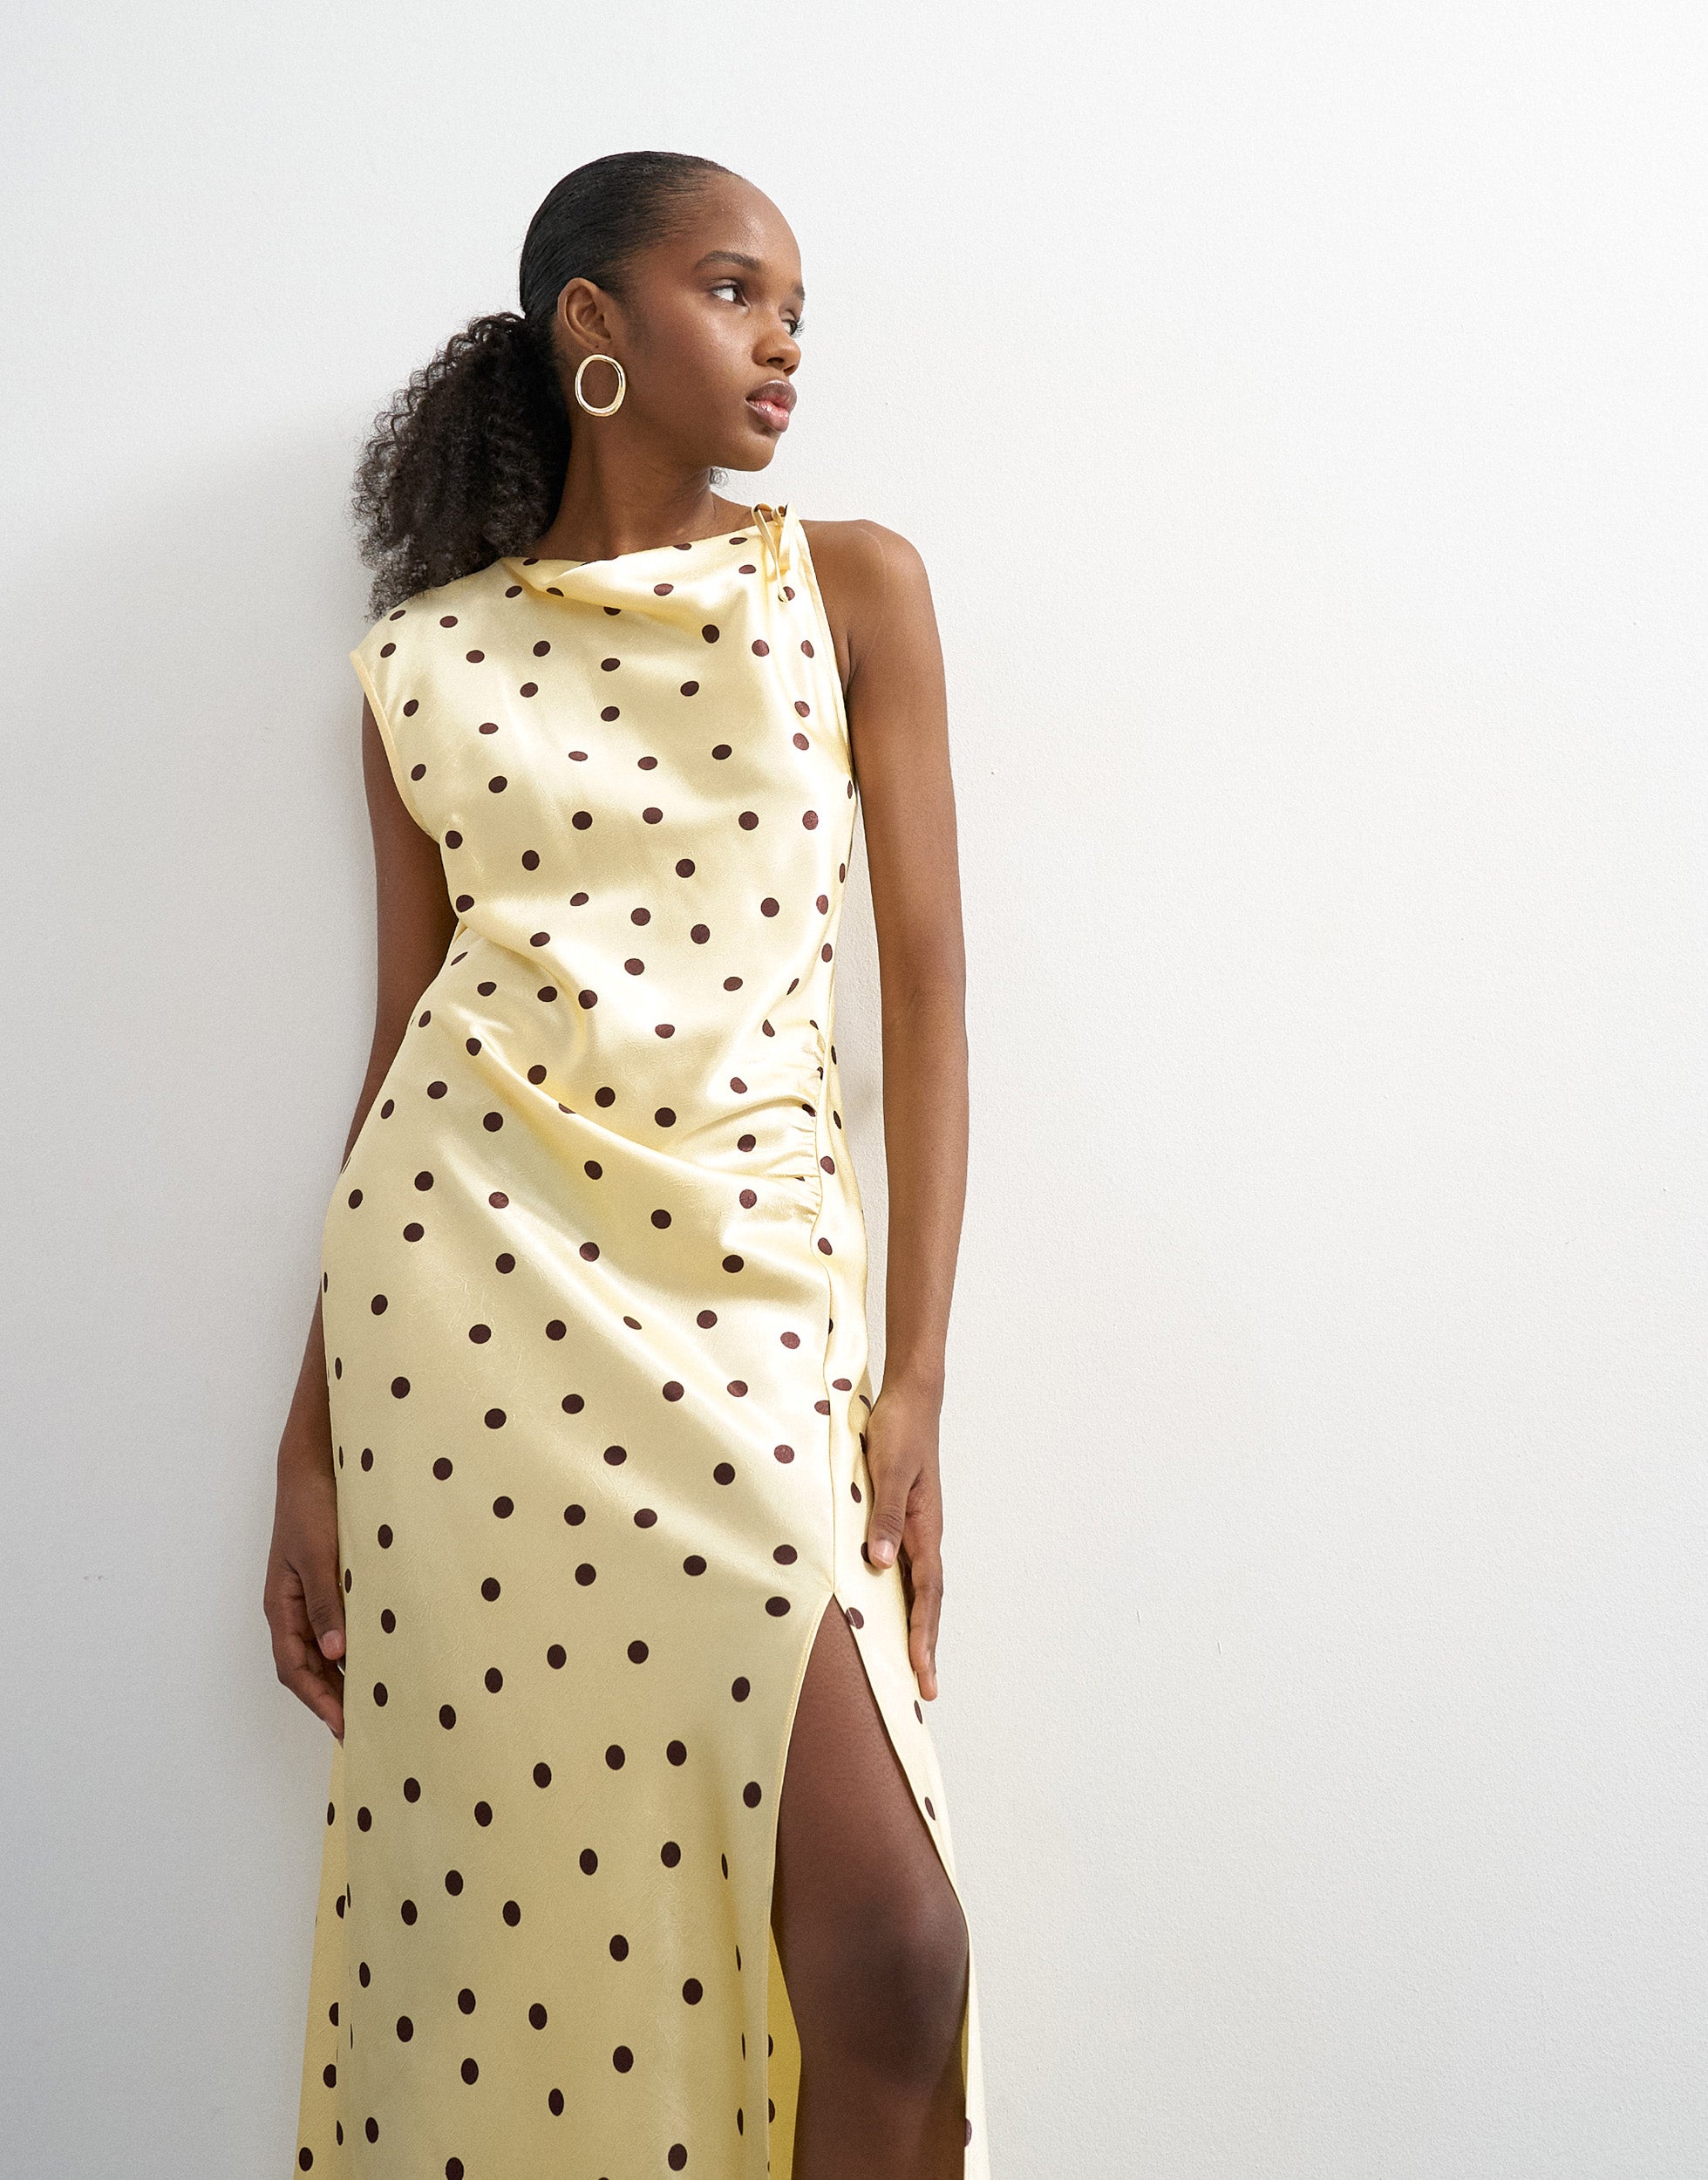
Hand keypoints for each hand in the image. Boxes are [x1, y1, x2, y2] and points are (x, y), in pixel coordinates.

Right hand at [264, 1450, 345, 1741]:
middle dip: (330, 1699)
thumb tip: (336, 1652)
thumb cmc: (310, 1509)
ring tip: (372, 1704)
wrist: (312, 1469)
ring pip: (322, 1651)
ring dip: (340, 1678)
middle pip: (307, 1667)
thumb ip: (326, 1602)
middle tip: (361, 1728)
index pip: (295, 1668)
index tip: (343, 1725)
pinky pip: (336, 1628)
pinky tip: (376, 1657)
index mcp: (281, 1607)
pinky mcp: (328, 1585)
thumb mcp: (318, 1555)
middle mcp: (292, 1609)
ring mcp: (308, 1598)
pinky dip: (352, 1649)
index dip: (318, 1699)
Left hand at [862, 1377, 947, 1699]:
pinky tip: (887, 1609)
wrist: (911, 1398)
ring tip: (913, 1662)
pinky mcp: (901, 1517)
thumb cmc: (900, 1431)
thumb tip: (880, 1564)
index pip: (927, 1592)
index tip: (921, 1670)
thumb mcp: (889, 1471)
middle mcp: (924, 1534)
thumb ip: (885, 1516)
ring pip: (917, 1586)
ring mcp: (915, 1527)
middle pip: (928, 1600)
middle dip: (927, 1644)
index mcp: (925, 1527)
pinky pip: (903, 1566)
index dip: (923, 1633)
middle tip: (927, 1688)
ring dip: (917, 1625)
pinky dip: (900, 1596)